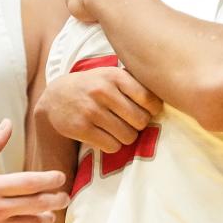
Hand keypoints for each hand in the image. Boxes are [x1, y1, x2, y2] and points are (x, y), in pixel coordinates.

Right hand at [35, 68, 162, 152]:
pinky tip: (105, 136)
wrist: (55, 97)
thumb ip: (133, 83)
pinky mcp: (81, 128)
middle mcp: (103, 91)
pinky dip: (112, 145)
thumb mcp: (110, 76)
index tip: (145, 111)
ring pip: (128, 136)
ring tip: (117, 129)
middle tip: (130, 122)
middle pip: (141, 121)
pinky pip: (112, 146)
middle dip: (139, 126)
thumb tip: (167, 96)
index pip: (149, 99)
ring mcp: (91, 110)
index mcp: (114, 76)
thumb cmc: (92, 86)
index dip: (152, 110)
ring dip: (126, 137)